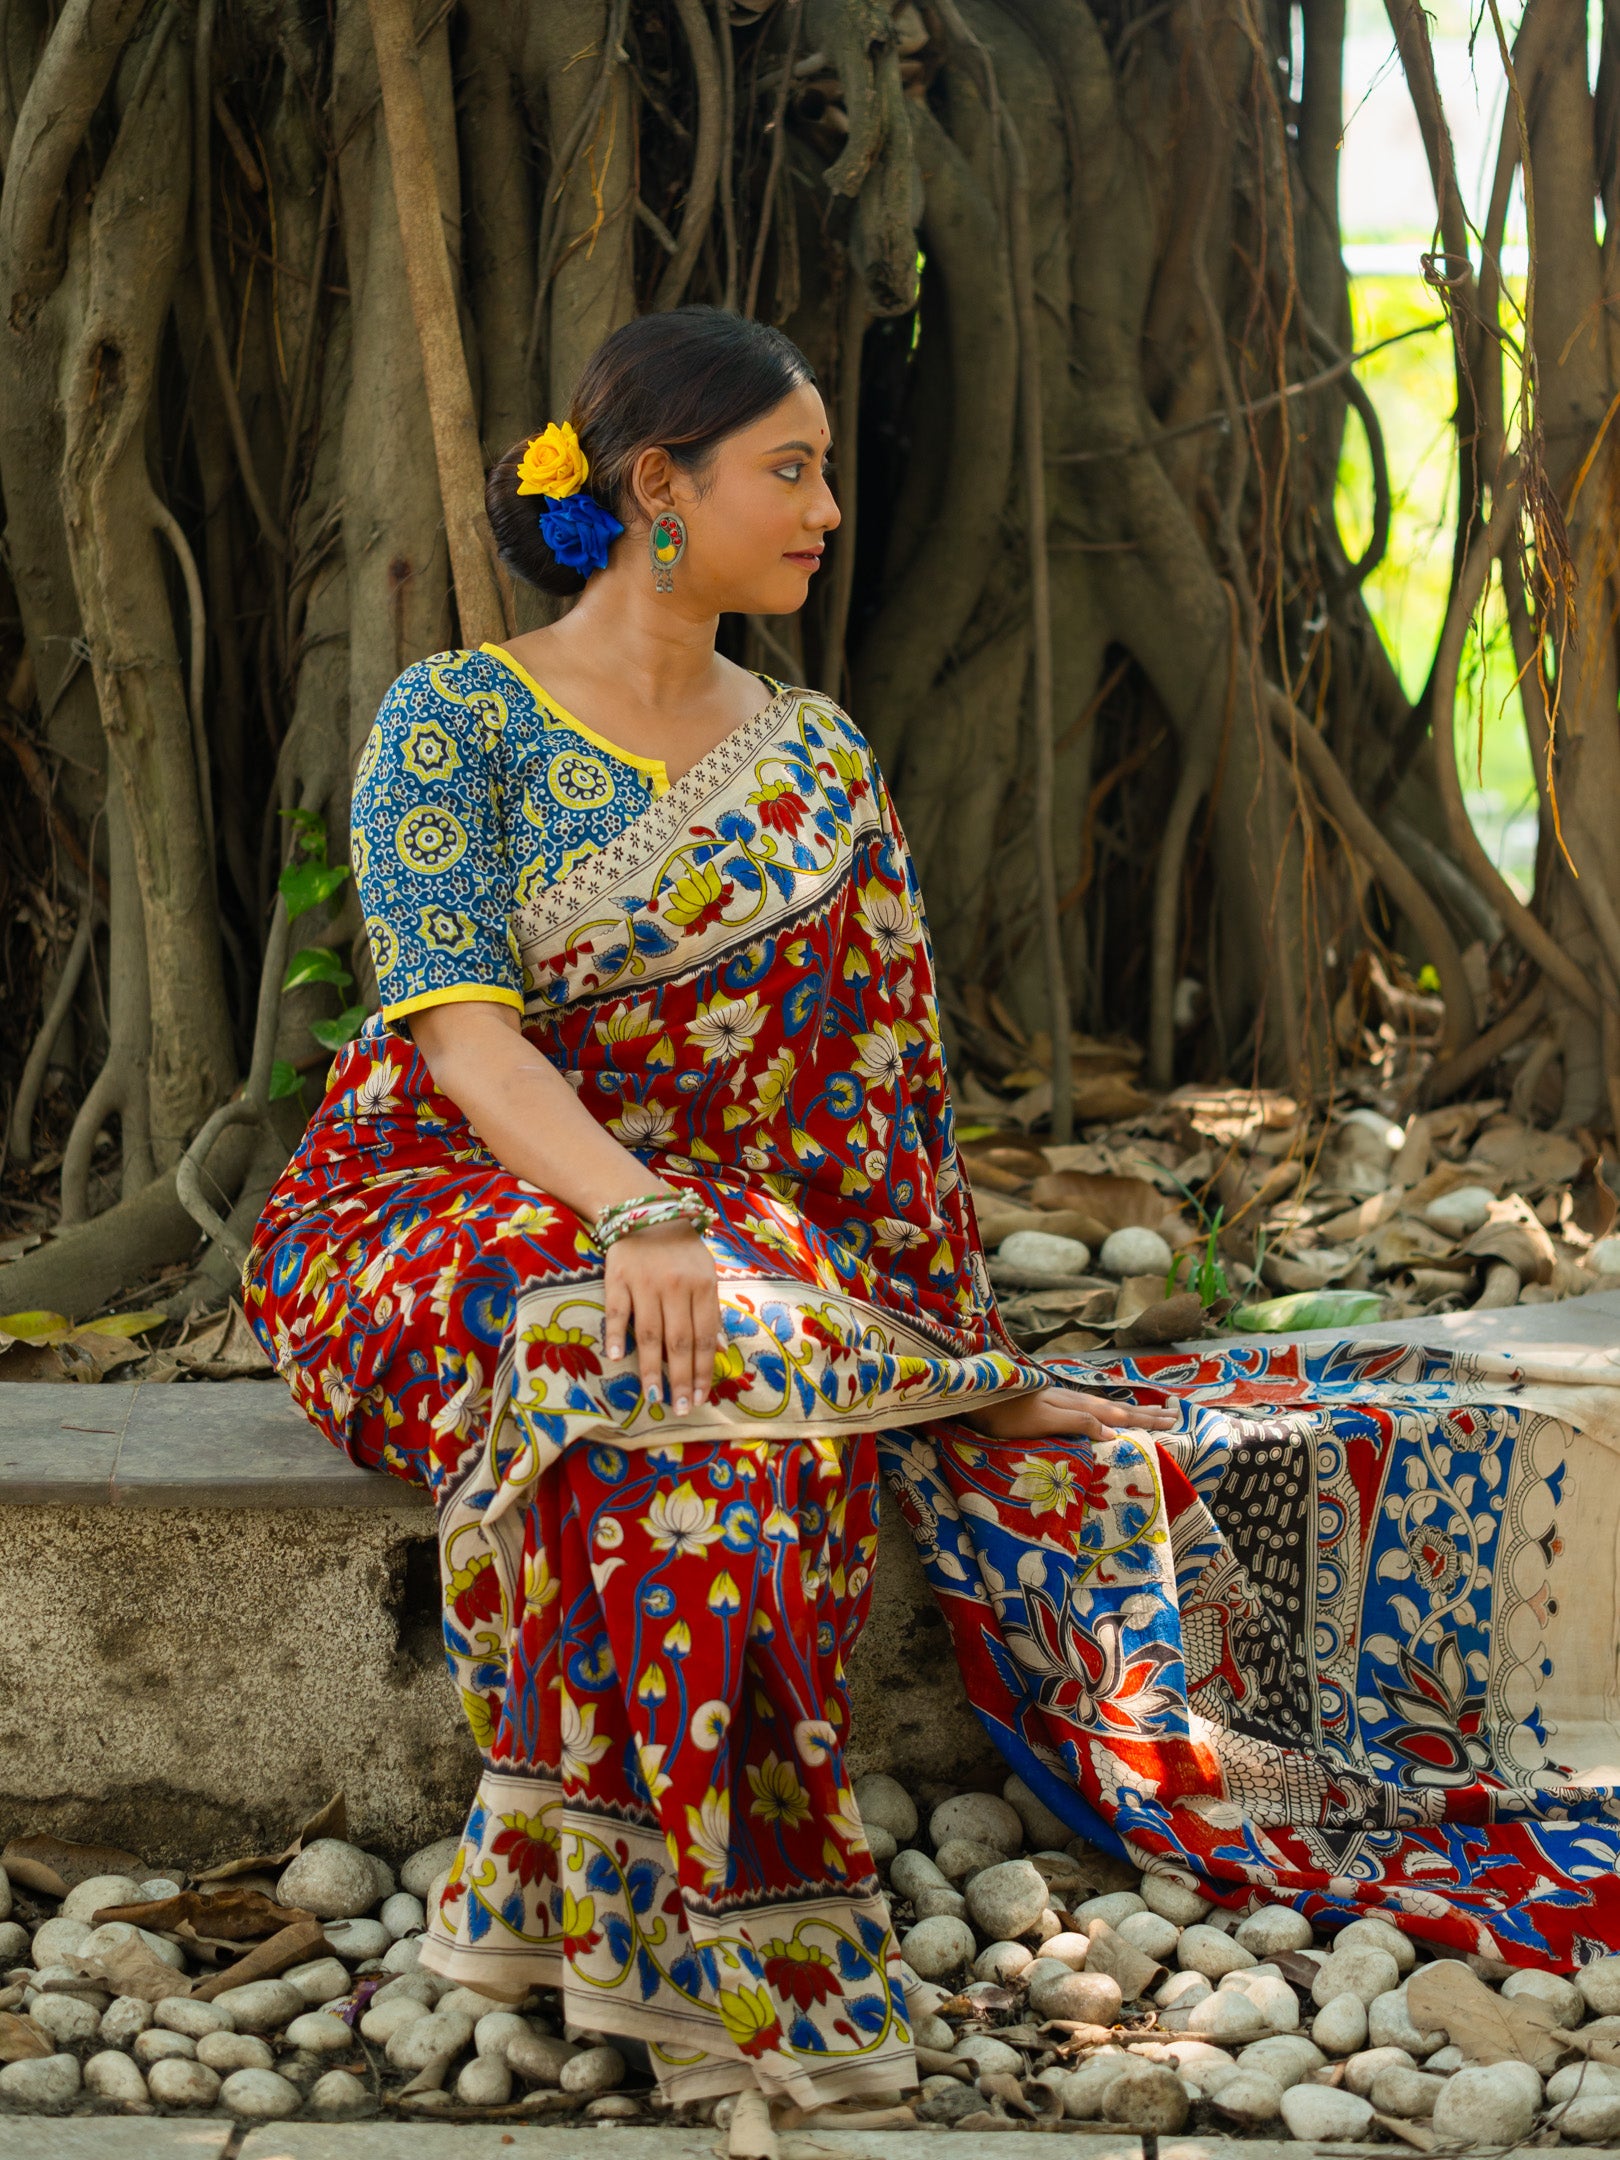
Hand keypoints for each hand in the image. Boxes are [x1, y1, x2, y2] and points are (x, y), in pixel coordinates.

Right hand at [603, 1223, 721, 1417]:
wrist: (647, 1211)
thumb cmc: (681, 1250)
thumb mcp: (706, 1274)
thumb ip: (710, 1311)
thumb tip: (718, 1351)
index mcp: (702, 1286)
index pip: (704, 1336)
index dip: (703, 1370)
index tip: (701, 1397)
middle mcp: (676, 1287)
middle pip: (679, 1341)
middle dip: (681, 1379)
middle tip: (680, 1409)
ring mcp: (645, 1283)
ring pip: (648, 1333)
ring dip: (651, 1368)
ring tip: (655, 1397)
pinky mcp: (618, 1278)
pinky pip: (616, 1310)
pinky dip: (615, 1333)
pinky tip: (616, 1358)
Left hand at [967, 1384, 1179, 1443]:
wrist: (980, 1396)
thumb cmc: (1008, 1414)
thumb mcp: (1045, 1421)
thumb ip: (1079, 1422)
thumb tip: (1115, 1433)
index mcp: (1078, 1407)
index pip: (1120, 1415)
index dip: (1146, 1419)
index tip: (1172, 1419)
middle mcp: (1075, 1400)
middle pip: (1118, 1407)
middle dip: (1146, 1412)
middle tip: (1173, 1414)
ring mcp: (1064, 1400)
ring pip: (1106, 1405)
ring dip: (1129, 1410)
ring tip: (1148, 1411)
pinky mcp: (1052, 1403)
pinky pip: (1092, 1407)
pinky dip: (1108, 1411)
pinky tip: (1105, 1412)